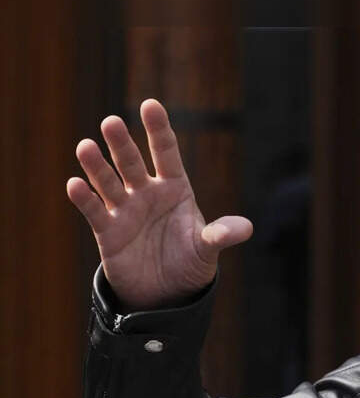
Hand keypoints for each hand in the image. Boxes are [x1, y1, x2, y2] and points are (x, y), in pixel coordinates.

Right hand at [65, 98, 252, 310]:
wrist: (167, 293)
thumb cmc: (189, 262)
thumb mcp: (207, 250)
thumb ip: (221, 235)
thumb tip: (246, 229)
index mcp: (175, 188)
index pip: (166, 153)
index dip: (159, 130)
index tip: (150, 104)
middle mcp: (147, 193)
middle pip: (132, 163)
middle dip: (122, 144)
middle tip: (112, 123)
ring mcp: (125, 210)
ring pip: (108, 182)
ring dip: (97, 166)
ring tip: (85, 147)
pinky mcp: (108, 231)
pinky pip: (94, 211)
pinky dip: (85, 199)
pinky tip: (75, 185)